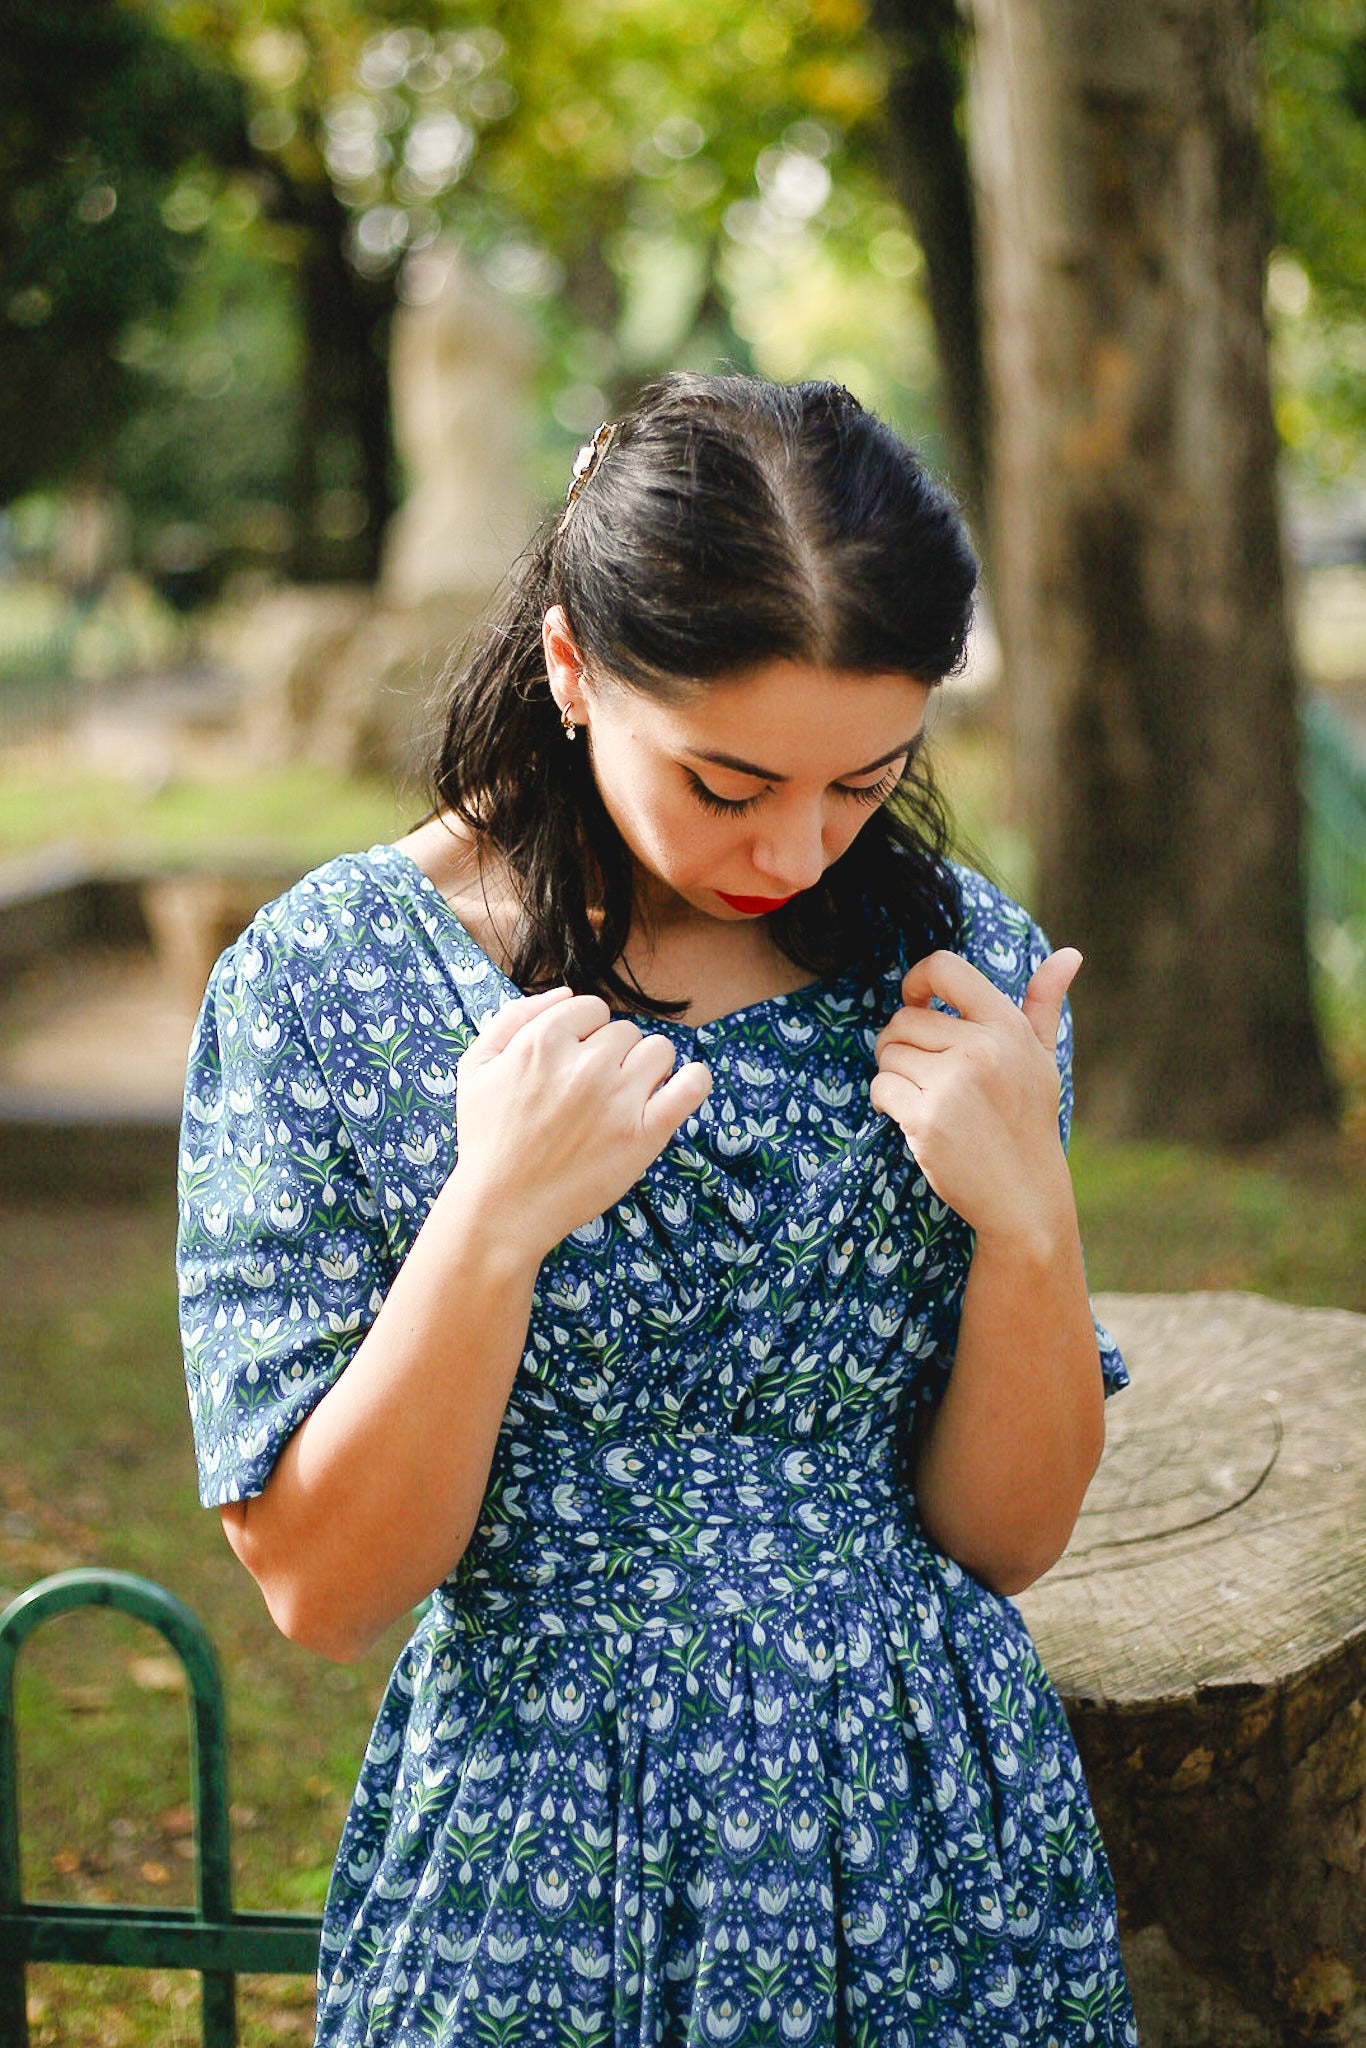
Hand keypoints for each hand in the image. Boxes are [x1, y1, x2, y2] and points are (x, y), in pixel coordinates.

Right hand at [449, 986, 711, 1260]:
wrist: (502, 1208)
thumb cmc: (487, 1138)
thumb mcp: (476, 1066)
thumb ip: (514, 1017)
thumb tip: (566, 993)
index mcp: (543, 1042)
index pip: (591, 1008)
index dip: (585, 1033)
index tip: (575, 1062)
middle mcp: (585, 1065)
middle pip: (626, 1031)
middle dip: (613, 1054)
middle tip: (592, 1091)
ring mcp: (618, 1099)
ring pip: (660, 1050)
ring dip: (648, 1067)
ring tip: (627, 1095)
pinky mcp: (644, 1134)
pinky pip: (690, 1087)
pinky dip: (694, 1080)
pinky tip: (682, 1086)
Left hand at [869, 948, 1081, 1249]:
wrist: (1023, 1195)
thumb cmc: (1028, 1119)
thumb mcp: (1042, 1057)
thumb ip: (1044, 1002)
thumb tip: (1069, 953)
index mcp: (1006, 1027)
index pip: (945, 968)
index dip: (917, 979)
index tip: (916, 999)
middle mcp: (980, 1050)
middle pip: (903, 1019)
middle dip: (901, 1043)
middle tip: (923, 1070)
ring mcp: (951, 1084)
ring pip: (888, 1054)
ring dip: (894, 1074)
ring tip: (924, 1096)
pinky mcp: (926, 1119)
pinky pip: (881, 1088)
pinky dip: (885, 1101)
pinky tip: (911, 1116)